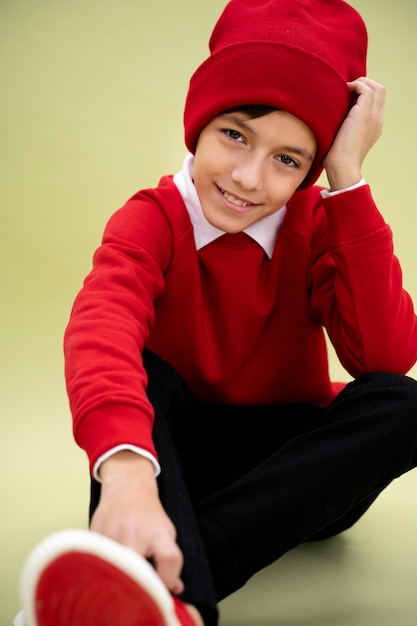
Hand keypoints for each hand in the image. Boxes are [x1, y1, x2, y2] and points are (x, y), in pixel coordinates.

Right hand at [90, 451, 184, 594]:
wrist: (126, 490)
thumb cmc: (148, 516)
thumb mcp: (165, 534)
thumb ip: (169, 562)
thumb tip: (173, 591)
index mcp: (158, 534)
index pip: (169, 559)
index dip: (168, 579)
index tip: (163, 587)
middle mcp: (135, 534)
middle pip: (137, 573)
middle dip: (138, 585)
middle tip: (139, 585)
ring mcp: (113, 536)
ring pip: (115, 572)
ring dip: (119, 575)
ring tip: (124, 567)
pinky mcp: (95, 538)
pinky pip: (100, 564)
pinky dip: (105, 567)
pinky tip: (110, 558)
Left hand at [324, 77, 384, 190]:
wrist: (342, 167)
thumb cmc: (337, 158)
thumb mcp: (343, 138)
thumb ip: (344, 126)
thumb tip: (331, 116)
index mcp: (374, 125)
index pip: (376, 100)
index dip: (362, 93)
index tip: (345, 96)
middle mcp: (377, 119)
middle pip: (380, 91)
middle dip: (363, 85)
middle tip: (345, 90)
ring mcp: (373, 116)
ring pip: (377, 88)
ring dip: (360, 84)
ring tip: (344, 91)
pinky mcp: (364, 114)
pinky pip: (366, 90)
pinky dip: (355, 87)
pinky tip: (341, 94)